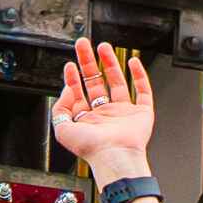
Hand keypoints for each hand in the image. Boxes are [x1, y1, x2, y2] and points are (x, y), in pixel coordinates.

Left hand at [49, 37, 161, 176]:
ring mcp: (123, 114)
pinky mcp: (141, 113)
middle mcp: (105, 116)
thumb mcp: (62, 129)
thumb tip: (67, 89)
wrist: (115, 156)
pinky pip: (142, 91)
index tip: (70, 64)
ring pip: (117, 82)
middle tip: (83, 45)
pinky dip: (139, 76)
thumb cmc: (91, 149)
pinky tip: (133, 62)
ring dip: (110, 63)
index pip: (78, 94)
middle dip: (89, 62)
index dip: (73, 78)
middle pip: (95, 82)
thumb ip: (60, 108)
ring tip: (103, 47)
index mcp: (87, 121)